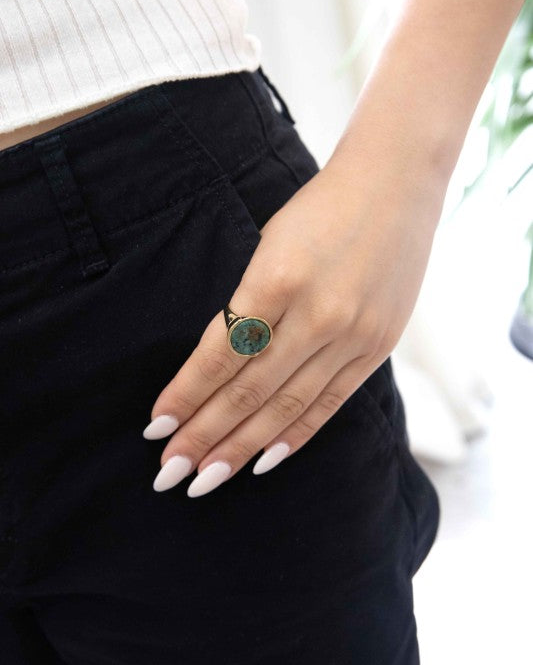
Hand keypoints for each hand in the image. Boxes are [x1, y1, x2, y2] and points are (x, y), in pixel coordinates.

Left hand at [143, 150, 447, 496]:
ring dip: (241, 447)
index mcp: (278, 278)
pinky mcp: (378, 346)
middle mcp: (317, 314)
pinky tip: (264, 460)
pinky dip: (296, 435)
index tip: (156, 428)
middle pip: (249, 390)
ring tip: (205, 479)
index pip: (220, 354)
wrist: (395, 185)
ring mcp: (352, 334)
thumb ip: (249, 306)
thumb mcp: (269, 244)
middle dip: (204, 436)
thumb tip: (217, 369)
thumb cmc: (319, 209)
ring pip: (287, 406)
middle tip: (168, 473)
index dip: (185, 395)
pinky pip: (331, 402)